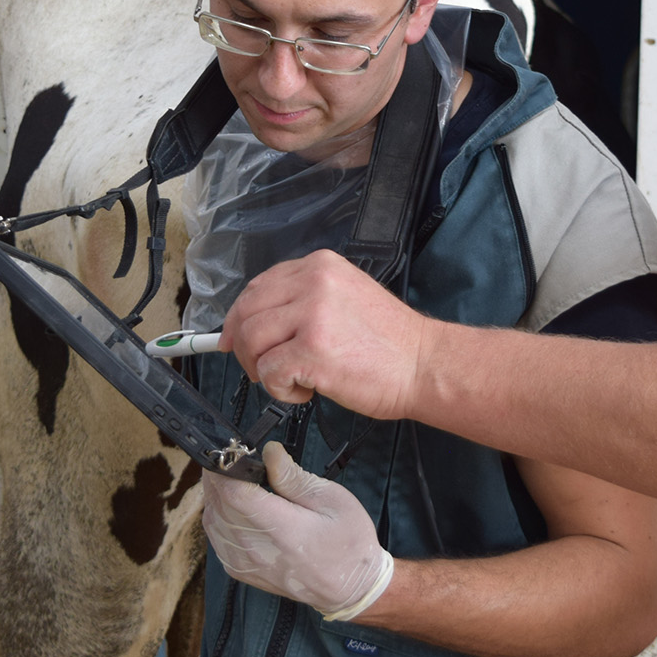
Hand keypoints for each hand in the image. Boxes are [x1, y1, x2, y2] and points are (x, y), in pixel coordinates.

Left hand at [200, 441, 394, 620]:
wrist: (351, 588)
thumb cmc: (348, 541)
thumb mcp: (331, 499)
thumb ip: (294, 477)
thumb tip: (268, 451)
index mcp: (282, 528)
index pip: (234, 493)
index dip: (226, 467)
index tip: (233, 450)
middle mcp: (258, 550)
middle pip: (217, 504)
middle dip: (218, 476)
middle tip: (232, 458)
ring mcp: (245, 564)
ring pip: (211, 520)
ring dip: (215, 496)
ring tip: (233, 479)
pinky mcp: (240, 571)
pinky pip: (216, 538)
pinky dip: (217, 516)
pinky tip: (233, 507)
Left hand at [221, 250, 428, 419]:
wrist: (424, 365)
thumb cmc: (388, 342)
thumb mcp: (344, 298)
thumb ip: (301, 302)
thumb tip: (249, 323)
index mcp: (320, 266)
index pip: (258, 286)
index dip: (239, 317)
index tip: (232, 339)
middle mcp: (313, 282)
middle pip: (246, 312)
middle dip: (244, 347)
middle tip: (262, 370)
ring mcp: (312, 315)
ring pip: (251, 341)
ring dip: (263, 370)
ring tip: (293, 380)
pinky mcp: (312, 350)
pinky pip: (268, 372)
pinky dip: (280, 390)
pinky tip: (306, 390)